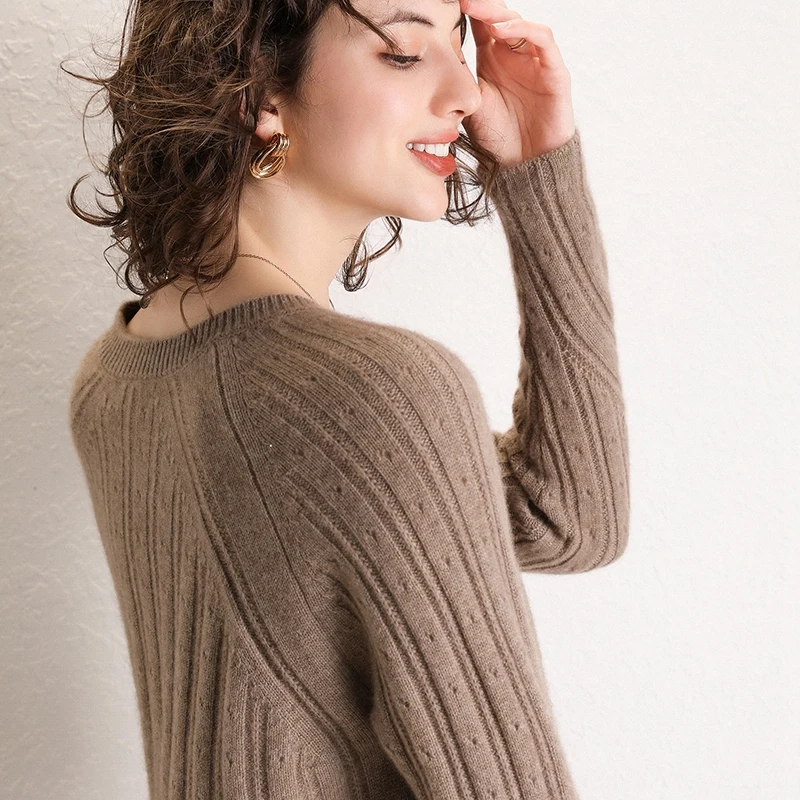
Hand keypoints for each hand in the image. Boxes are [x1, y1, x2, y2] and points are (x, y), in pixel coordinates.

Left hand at [459, 0, 576, 165]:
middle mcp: (512, 54)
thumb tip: (431, 54)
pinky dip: (523, 30)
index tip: (444, 3)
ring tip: (475, 7)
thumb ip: (457, 78)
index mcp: (490, 58)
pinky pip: (542, 40)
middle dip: (480, 5)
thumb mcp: (468, 104)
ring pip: (518, 22)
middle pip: (497, 16)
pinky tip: (501, 30)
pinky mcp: (554, 71)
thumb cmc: (496, 138)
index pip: (478, 23)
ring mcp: (534, 60)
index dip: (465, 10)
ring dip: (497, 13)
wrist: (522, 165)